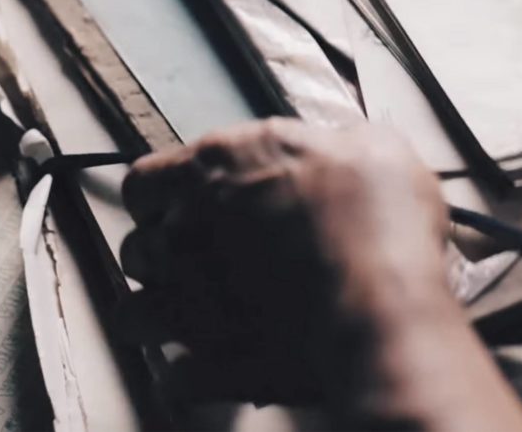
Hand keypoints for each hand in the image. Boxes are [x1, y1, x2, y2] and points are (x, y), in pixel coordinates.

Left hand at [116, 118, 448, 399]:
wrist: (388, 304)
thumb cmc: (380, 222)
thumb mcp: (371, 147)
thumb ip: (332, 145)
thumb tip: (338, 151)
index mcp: (218, 167)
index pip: (145, 180)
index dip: (160, 198)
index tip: (180, 209)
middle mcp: (187, 230)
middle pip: (136, 248)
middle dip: (159, 258)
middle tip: (194, 265)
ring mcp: (190, 301)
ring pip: (133, 314)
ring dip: (156, 316)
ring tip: (188, 320)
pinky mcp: (210, 362)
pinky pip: (175, 376)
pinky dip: (189, 376)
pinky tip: (211, 369)